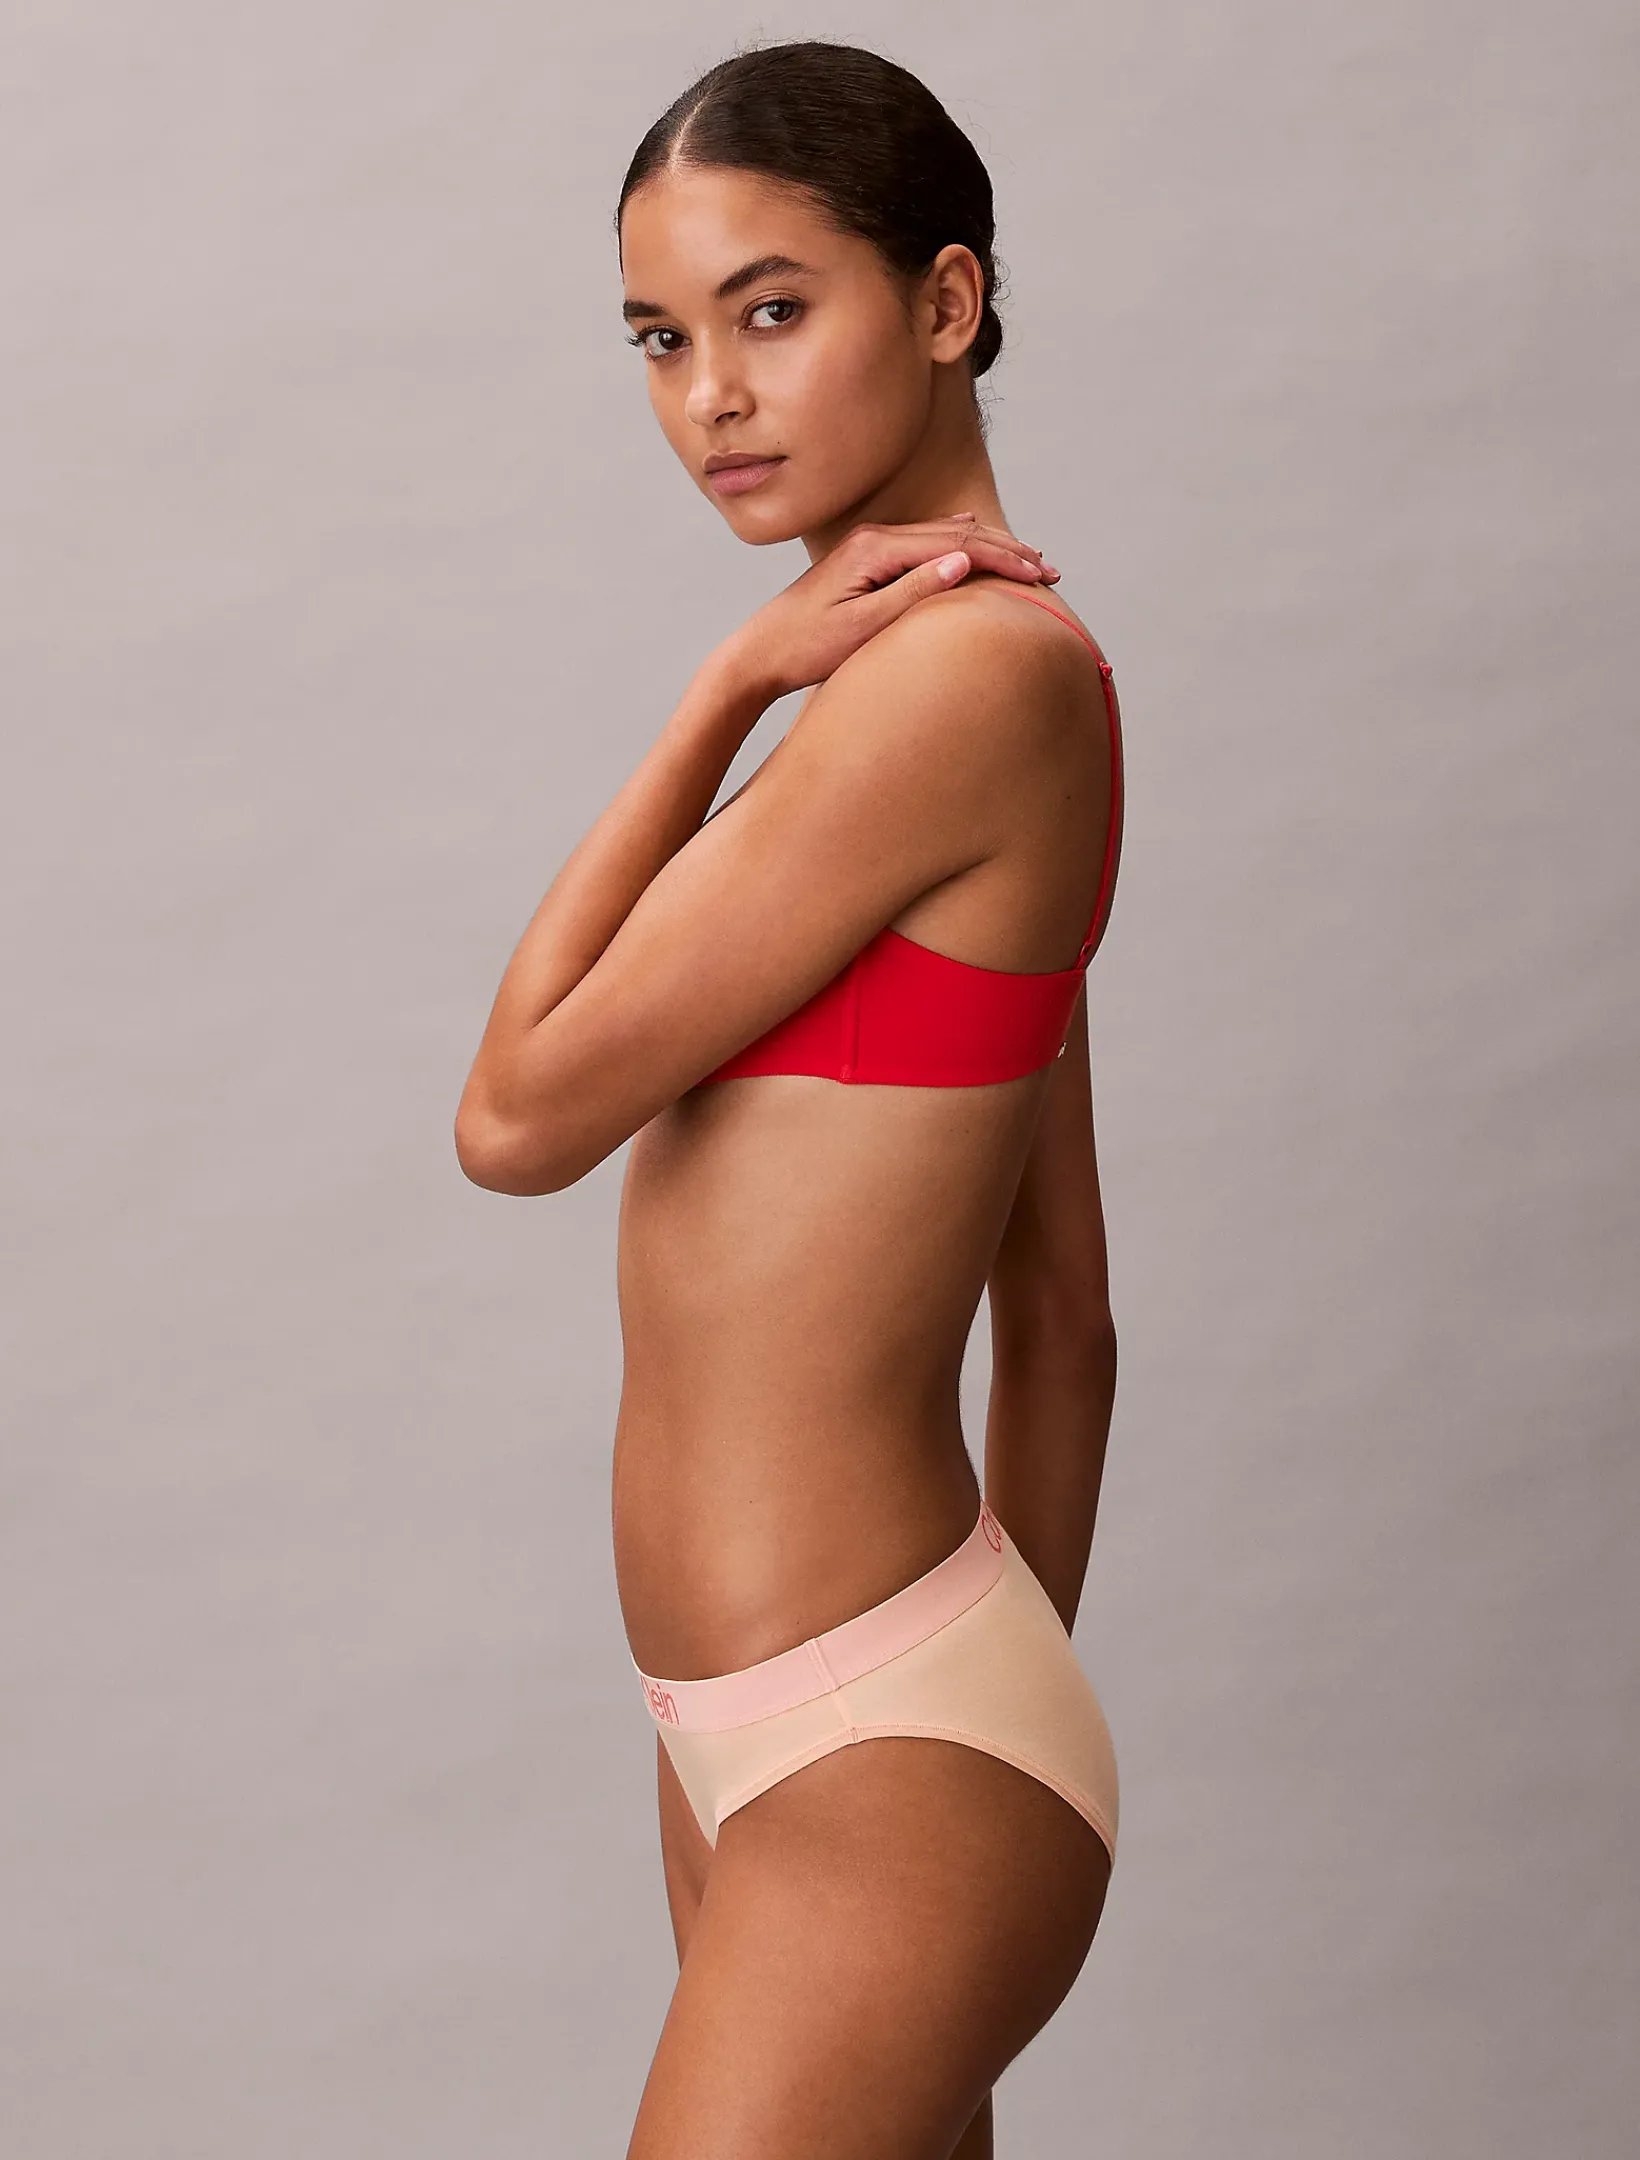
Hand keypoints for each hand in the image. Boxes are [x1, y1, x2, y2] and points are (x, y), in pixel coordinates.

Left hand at [723, 514, 1060, 704]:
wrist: (761, 651)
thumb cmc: (807, 647)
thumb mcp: (862, 627)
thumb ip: (911, 592)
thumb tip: (961, 562)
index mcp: (876, 548)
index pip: (957, 544)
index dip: (1005, 559)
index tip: (1041, 577)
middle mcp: (875, 538)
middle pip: (957, 533)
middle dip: (1007, 550)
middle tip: (1051, 569)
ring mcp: (871, 547)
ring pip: (944, 536)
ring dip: (990, 547)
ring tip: (1029, 561)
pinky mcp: (868, 561)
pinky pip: (926, 545)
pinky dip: (962, 548)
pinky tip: (977, 548)